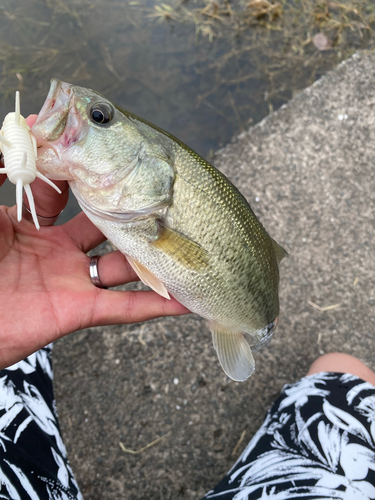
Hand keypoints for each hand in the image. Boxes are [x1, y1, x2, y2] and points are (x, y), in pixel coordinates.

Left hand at [0, 115, 188, 368]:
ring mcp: (69, 281)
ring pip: (122, 266)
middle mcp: (57, 251)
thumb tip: (20, 129)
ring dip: (152, 256)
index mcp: (31, 227)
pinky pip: (121, 308)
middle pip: (105, 227)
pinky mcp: (76, 312)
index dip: (84, 174)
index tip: (108, 152)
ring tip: (186, 239)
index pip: (68, 195)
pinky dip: (152, 306)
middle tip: (161, 192)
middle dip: (130, 212)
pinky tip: (184, 300)